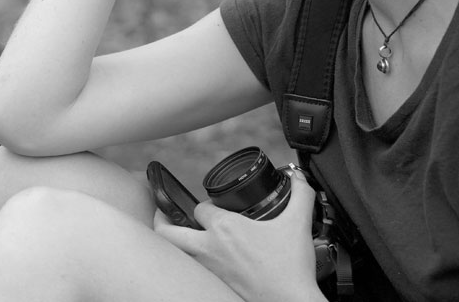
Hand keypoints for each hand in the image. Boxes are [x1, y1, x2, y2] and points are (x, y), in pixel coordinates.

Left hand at [153, 168, 324, 301]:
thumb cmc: (291, 267)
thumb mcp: (298, 224)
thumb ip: (300, 196)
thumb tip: (299, 178)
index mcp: (224, 229)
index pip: (200, 208)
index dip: (205, 205)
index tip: (215, 208)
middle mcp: (209, 248)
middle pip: (168, 231)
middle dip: (161, 219)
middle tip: (164, 212)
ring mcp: (208, 269)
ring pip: (175, 252)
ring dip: (173, 241)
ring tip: (176, 234)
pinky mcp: (213, 285)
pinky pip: (189, 270)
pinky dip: (187, 262)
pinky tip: (198, 259)